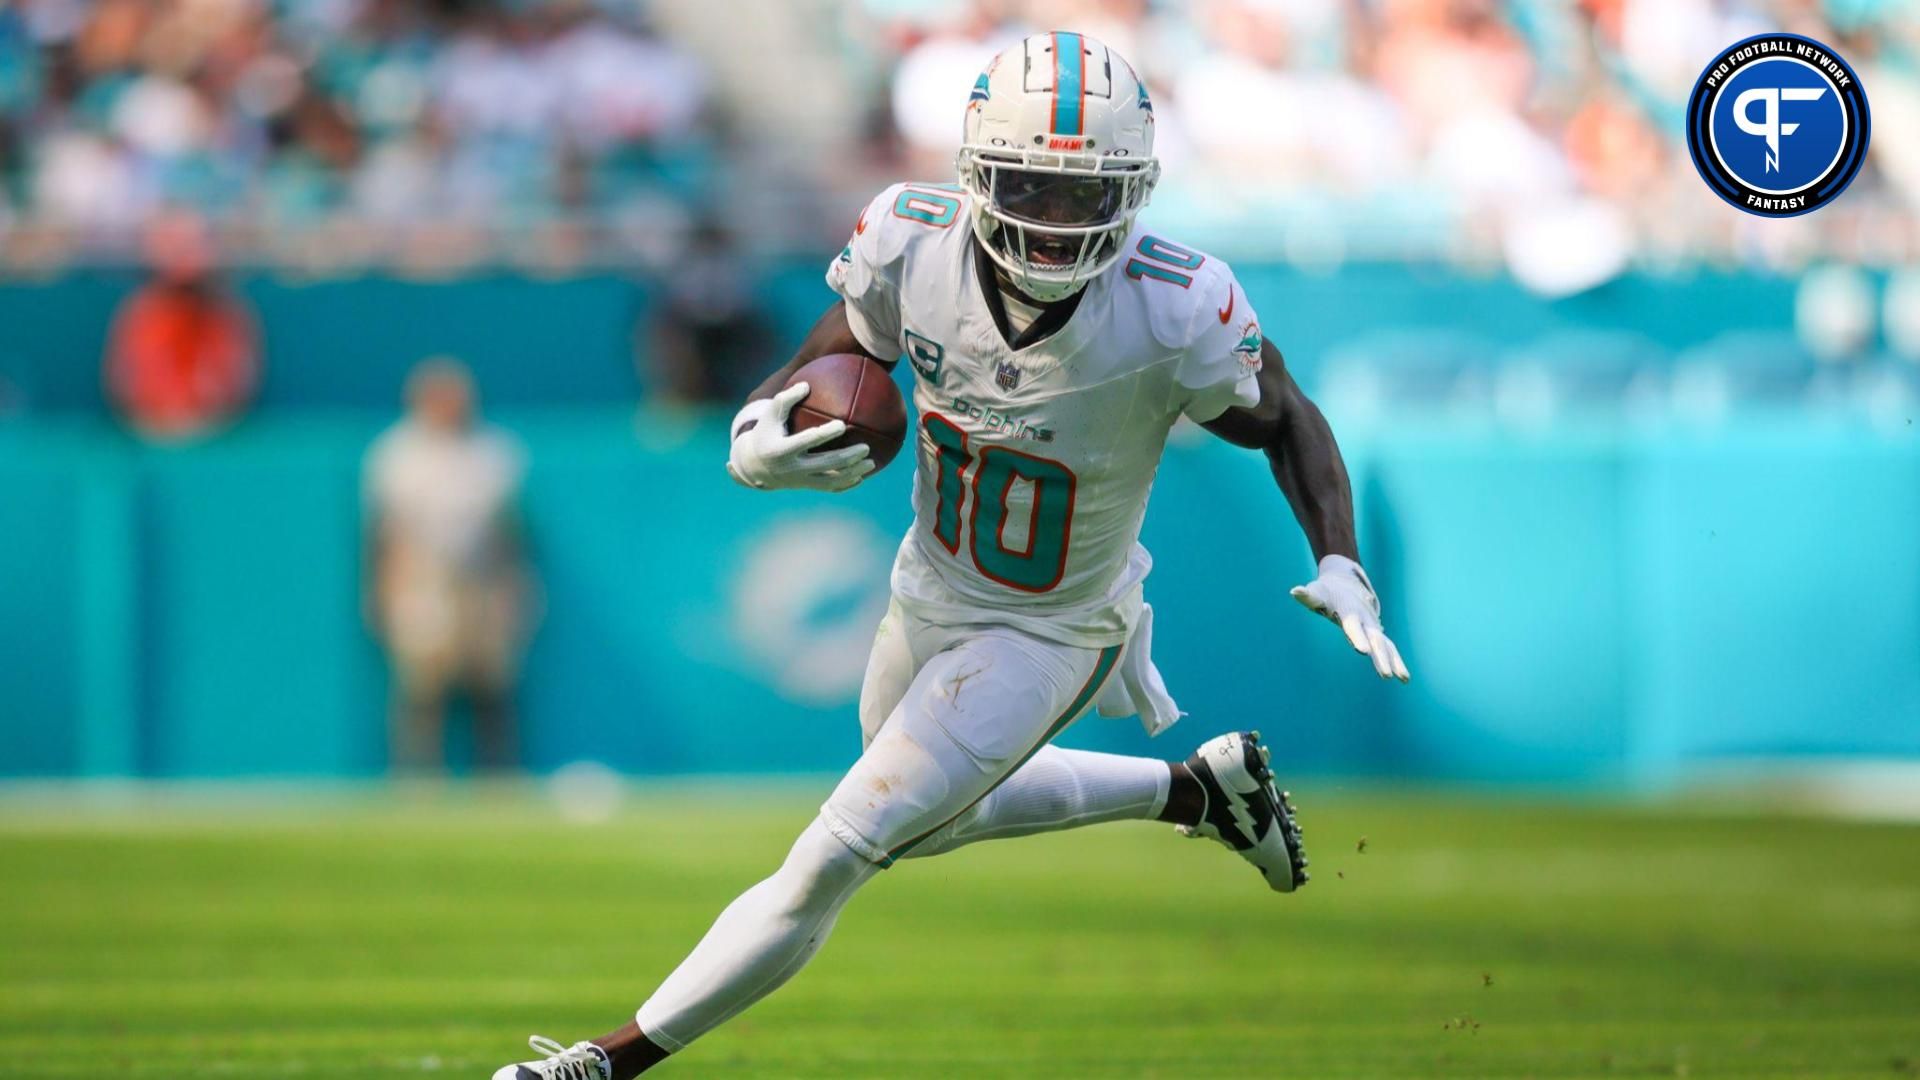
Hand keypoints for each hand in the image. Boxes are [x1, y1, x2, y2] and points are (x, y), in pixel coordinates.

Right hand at [725, 382, 876, 492]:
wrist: (755, 466)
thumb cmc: (766, 432)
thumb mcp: (770, 414)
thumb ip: (786, 398)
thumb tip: (807, 384)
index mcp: (783, 449)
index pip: (807, 441)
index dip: (825, 434)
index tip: (843, 424)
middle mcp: (793, 468)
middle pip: (825, 464)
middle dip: (847, 457)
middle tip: (866, 447)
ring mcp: (801, 481)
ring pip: (832, 480)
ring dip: (853, 473)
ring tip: (872, 462)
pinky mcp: (807, 487)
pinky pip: (830, 488)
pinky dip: (847, 484)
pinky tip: (862, 477)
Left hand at [1290, 554, 1409, 681]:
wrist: (1346, 581)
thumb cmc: (1326, 590)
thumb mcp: (1317, 592)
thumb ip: (1307, 596)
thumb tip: (1294, 591)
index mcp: (1348, 611)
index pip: (1353, 626)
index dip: (1358, 637)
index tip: (1363, 651)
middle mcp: (1364, 619)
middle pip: (1374, 639)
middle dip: (1380, 657)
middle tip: (1386, 675)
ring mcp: (1372, 625)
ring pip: (1386, 645)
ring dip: (1394, 661)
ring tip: (1403, 679)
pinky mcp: (1376, 632)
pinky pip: (1388, 647)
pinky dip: (1396, 660)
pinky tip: (1404, 678)